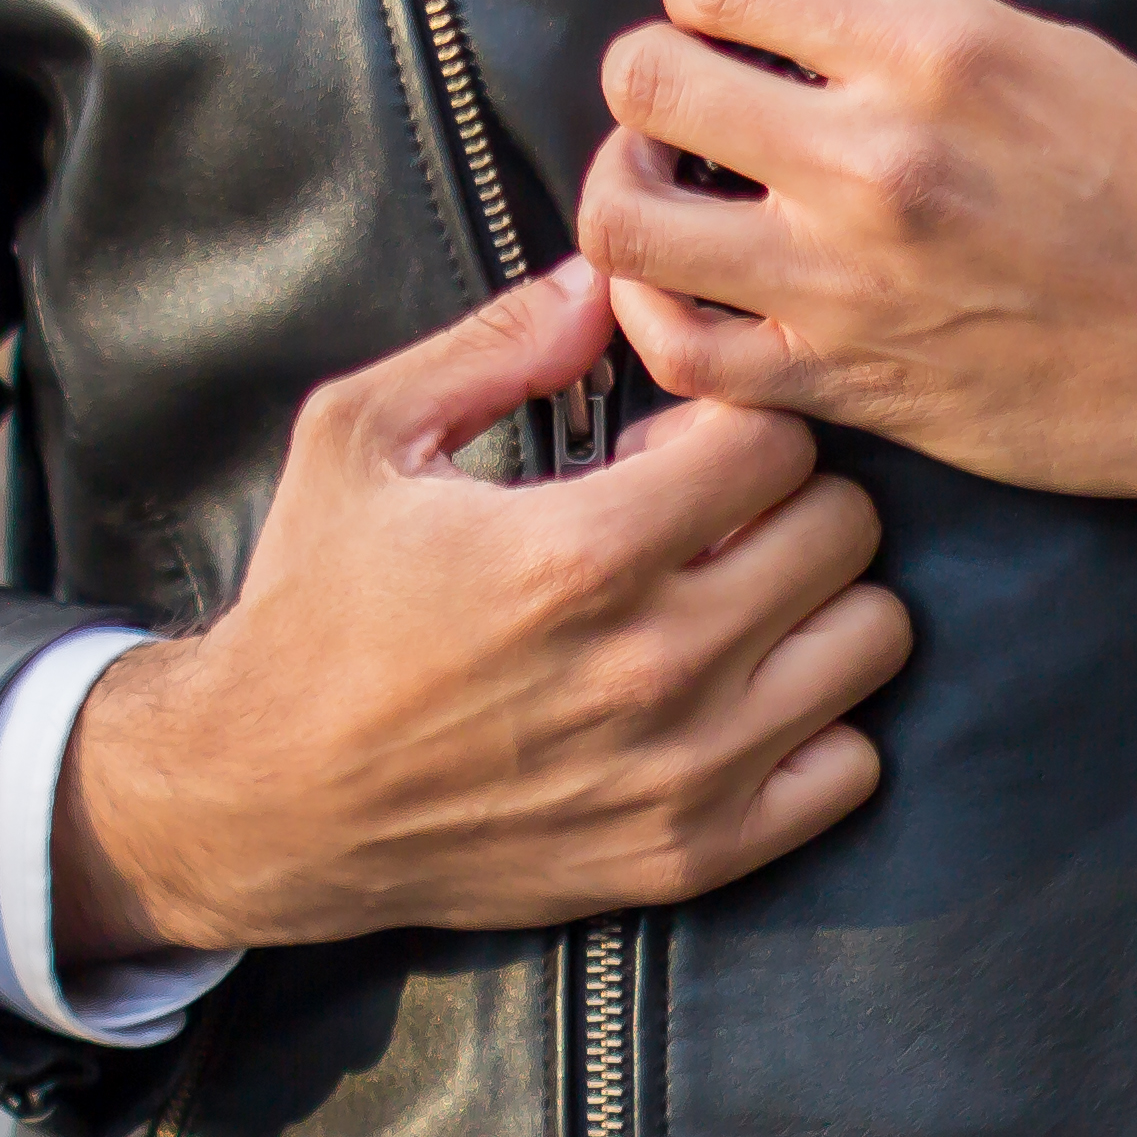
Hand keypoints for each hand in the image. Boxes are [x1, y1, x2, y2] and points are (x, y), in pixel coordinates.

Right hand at [50, 257, 912, 959]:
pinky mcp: (690, 853)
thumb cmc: (313, 608)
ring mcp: (685, 769)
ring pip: (870, 640)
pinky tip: (741, 695)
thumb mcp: (361, 437)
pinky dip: (816, 723)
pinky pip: (851, 769)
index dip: (733, 423)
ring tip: (737, 600)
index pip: (780, 441)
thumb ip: (495, 343)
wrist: (266, 799)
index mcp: (584, 550)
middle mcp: (655, 665)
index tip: (673, 447)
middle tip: (711, 518)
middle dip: (788, 499)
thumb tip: (601, 283)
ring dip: (818, 603)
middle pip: (845, 528)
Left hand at [576, 0, 1136, 631]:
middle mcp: (872, 160)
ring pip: (628, 224)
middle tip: (679, 105)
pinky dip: (651, 317)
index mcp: (930, 52)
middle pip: (648, 83)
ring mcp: (843, 282)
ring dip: (626, 194)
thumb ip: (906, 35)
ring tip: (661, 193)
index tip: (725, 24)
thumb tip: (790, 28)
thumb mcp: (1051, 54)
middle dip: (649, 83)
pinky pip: (679, 351)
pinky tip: (679, 292)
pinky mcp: (842, 383)